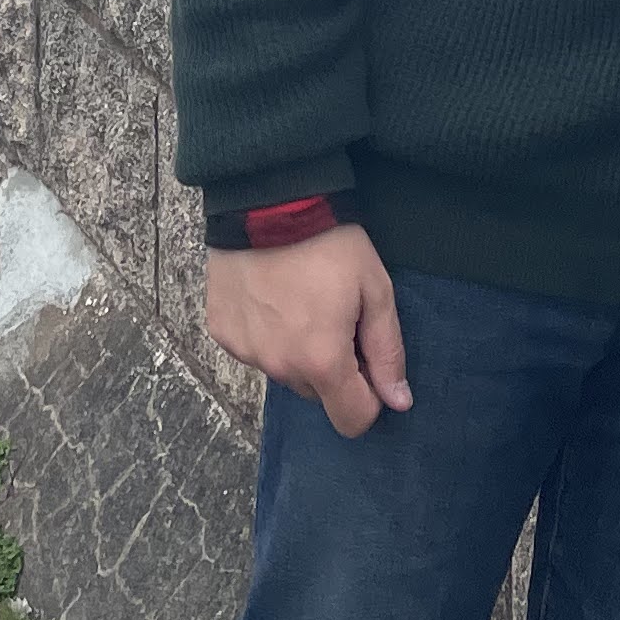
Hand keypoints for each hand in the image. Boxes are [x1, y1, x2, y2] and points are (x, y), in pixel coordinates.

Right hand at [205, 225, 412, 437]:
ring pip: (284, 372)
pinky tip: (270, 295)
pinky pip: (254, 350)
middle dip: (331, 367)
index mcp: (322, 361)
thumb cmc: (330, 242)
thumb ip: (387, 352)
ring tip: (300, 300)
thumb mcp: (375, 290)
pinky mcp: (222, 331)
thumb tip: (398, 402)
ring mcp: (246, 351)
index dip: (368, 396)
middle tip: (334, 317)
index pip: (351, 420)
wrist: (267, 199)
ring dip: (297, 351)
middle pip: (317, 393)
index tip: (366, 358)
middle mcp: (279, 366)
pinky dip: (266, 333)